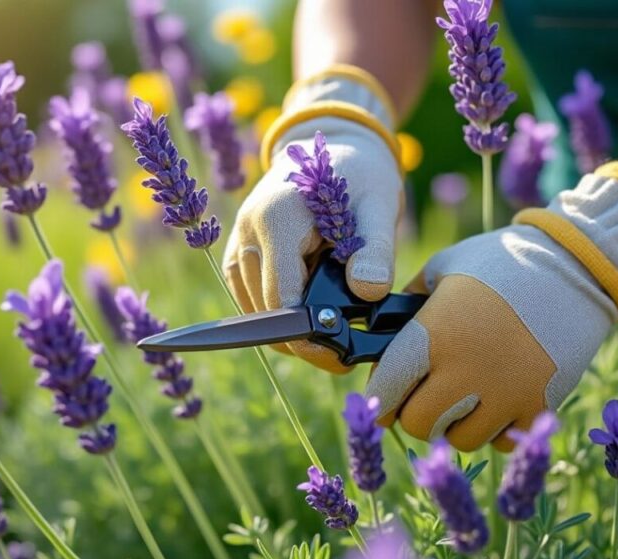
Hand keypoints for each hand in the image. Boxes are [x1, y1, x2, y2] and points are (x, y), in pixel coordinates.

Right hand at [223, 66, 402, 372]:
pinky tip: (311, 316)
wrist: (334, 145)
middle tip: (344, 355)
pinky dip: (279, 313)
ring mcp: (238, 242)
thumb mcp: (379, 205)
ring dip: (289, 330)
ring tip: (332, 336)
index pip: (281, 296)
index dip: (307, 334)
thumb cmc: (360, 174)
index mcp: (278, 219)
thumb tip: (367, 293)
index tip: (339, 355)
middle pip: (265, 310)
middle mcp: (247, 232)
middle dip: (302, 339)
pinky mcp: (239, 252)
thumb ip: (376, 249)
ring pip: (254, 309)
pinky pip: (252, 297)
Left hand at [366, 164, 617, 450]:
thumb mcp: (443, 267)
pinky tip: (498, 403)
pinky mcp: (539, 405)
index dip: (379, 399)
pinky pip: (504, 442)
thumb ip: (409, 302)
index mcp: (433, 335)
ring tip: (464, 400)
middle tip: (425, 398)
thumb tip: (383, 331)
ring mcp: (505, 393)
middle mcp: (465, 371)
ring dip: (456, 425)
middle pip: (419, 425)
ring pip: (461, 440)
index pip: (387, 389)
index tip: (382, 401)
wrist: (576, 267)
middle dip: (416, 414)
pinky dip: (497, 430)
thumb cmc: (501, 260)